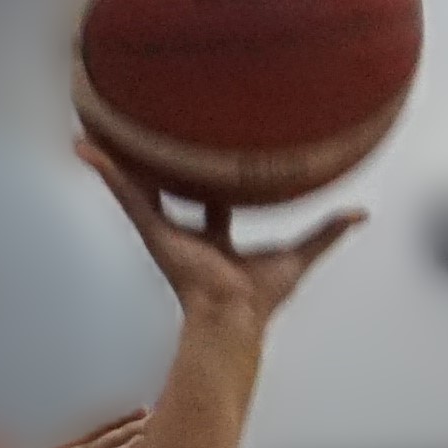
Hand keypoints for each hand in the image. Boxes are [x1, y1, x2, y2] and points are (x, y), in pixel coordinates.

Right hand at [77, 139, 361, 333]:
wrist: (236, 314)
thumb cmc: (263, 297)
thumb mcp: (302, 253)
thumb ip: (329, 232)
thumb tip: (361, 214)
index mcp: (217, 241)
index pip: (215, 205)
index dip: (216, 184)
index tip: (214, 159)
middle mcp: (187, 234)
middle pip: (172, 192)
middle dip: (161, 169)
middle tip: (152, 140)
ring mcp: (166, 231)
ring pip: (138, 188)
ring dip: (117, 164)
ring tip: (94, 134)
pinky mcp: (153, 229)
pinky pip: (126, 194)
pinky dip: (105, 171)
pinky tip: (85, 147)